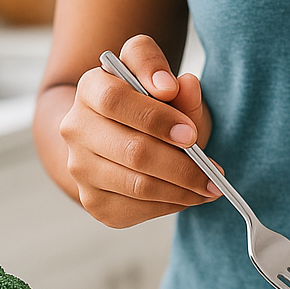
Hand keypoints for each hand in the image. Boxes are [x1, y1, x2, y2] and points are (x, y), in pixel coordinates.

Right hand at [58, 34, 219, 227]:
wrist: (124, 136)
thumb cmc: (151, 106)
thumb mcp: (163, 83)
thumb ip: (173, 80)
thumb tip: (186, 85)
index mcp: (91, 88)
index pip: (114, 100)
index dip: (156, 118)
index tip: (190, 133)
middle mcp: (76, 128)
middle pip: (132, 152)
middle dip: (181, 164)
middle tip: (213, 170)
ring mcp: (81, 168)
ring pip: (138, 185)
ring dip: (183, 189)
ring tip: (211, 185)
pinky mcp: (94, 201)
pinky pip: (139, 208)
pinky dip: (171, 204)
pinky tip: (189, 195)